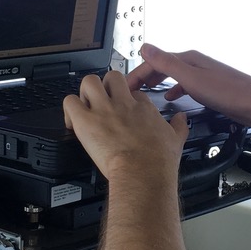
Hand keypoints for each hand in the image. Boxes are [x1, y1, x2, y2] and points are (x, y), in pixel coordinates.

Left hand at [63, 71, 188, 189]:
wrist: (143, 172)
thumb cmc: (158, 161)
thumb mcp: (176, 139)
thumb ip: (179, 126)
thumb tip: (182, 119)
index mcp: (143, 107)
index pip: (134, 92)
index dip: (127, 99)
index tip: (124, 110)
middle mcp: (123, 103)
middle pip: (112, 77)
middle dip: (106, 86)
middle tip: (102, 102)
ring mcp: (103, 110)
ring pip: (89, 82)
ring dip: (85, 92)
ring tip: (86, 106)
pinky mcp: (85, 121)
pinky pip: (70, 102)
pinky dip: (69, 108)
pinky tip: (72, 121)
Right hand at [126, 44, 250, 132]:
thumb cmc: (229, 93)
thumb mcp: (193, 78)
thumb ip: (168, 63)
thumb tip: (146, 47)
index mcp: (189, 59)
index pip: (154, 61)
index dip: (137, 73)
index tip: (125, 86)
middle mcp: (195, 63)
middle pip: (162, 66)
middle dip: (145, 76)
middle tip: (130, 90)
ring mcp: (203, 75)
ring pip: (173, 75)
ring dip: (157, 81)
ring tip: (145, 91)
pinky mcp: (210, 87)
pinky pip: (185, 85)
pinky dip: (174, 89)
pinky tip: (173, 97)